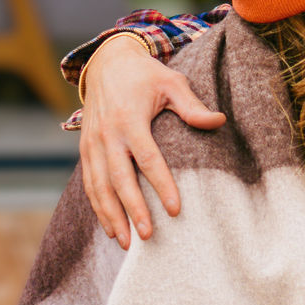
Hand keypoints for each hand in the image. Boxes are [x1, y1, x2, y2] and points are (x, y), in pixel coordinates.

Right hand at [79, 35, 225, 247]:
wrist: (107, 62)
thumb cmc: (146, 75)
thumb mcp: (171, 83)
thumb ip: (192, 106)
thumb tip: (219, 121)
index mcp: (129, 119)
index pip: (147, 158)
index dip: (161, 185)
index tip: (175, 209)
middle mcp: (107, 134)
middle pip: (119, 179)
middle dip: (132, 209)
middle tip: (147, 235)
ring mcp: (92, 143)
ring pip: (99, 186)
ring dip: (111, 215)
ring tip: (127, 242)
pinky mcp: (85, 149)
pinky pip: (89, 183)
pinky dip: (98, 207)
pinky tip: (111, 228)